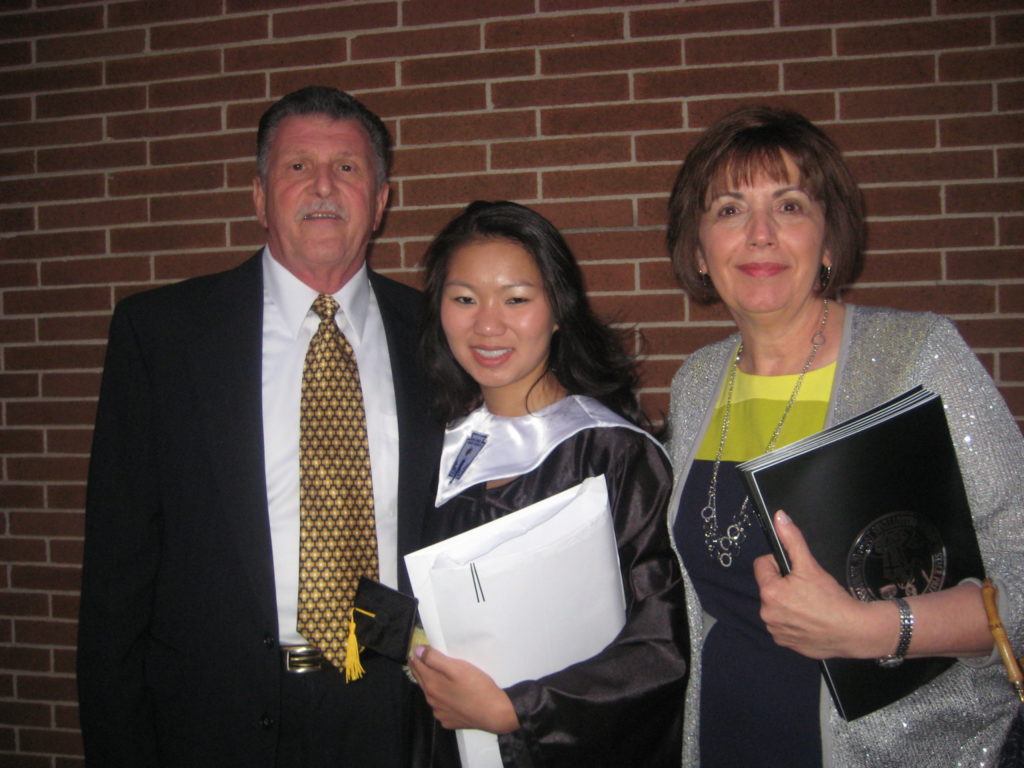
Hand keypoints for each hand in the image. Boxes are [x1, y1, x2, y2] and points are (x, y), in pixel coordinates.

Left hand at [408, 646, 520, 733]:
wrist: (494, 713)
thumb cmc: (477, 687)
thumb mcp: (457, 668)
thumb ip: (435, 659)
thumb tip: (417, 651)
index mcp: (432, 684)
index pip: (417, 666)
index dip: (415, 655)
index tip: (415, 648)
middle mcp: (432, 699)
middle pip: (421, 680)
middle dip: (419, 668)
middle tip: (418, 658)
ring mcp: (439, 712)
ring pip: (430, 694)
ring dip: (429, 683)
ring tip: (432, 674)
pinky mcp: (448, 720)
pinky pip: (440, 707)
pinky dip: (440, 699)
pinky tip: (447, 695)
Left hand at [753, 510, 886, 659]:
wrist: (854, 632)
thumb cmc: (832, 599)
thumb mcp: (810, 565)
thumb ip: (792, 539)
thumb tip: (779, 517)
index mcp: (769, 593)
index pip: (762, 566)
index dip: (779, 564)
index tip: (796, 571)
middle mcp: (767, 614)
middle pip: (769, 587)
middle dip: (784, 584)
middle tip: (806, 589)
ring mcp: (776, 631)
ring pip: (776, 606)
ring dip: (788, 603)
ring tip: (810, 605)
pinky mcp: (786, 643)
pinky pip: (783, 625)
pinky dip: (793, 621)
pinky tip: (810, 620)